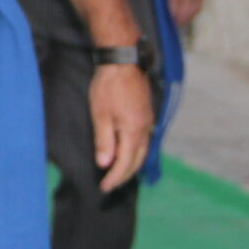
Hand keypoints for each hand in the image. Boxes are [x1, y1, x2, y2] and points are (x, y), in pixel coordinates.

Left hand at [89, 64, 153, 191]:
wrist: (123, 60)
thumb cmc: (108, 86)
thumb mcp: (100, 114)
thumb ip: (104, 141)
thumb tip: (105, 165)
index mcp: (133, 131)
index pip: (125, 163)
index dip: (115, 178)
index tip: (104, 188)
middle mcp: (145, 129)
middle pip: (137, 161)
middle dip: (124, 175)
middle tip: (110, 184)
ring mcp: (148, 121)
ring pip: (143, 151)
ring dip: (131, 165)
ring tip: (119, 173)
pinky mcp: (147, 114)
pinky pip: (145, 141)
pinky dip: (136, 152)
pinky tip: (128, 152)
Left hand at [161, 0, 203, 25]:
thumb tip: (160, 3)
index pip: (172, 13)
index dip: (168, 20)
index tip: (165, 24)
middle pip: (183, 15)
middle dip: (177, 22)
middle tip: (172, 24)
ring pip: (192, 12)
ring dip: (187, 18)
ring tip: (181, 20)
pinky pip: (198, 5)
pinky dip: (194, 11)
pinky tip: (189, 12)